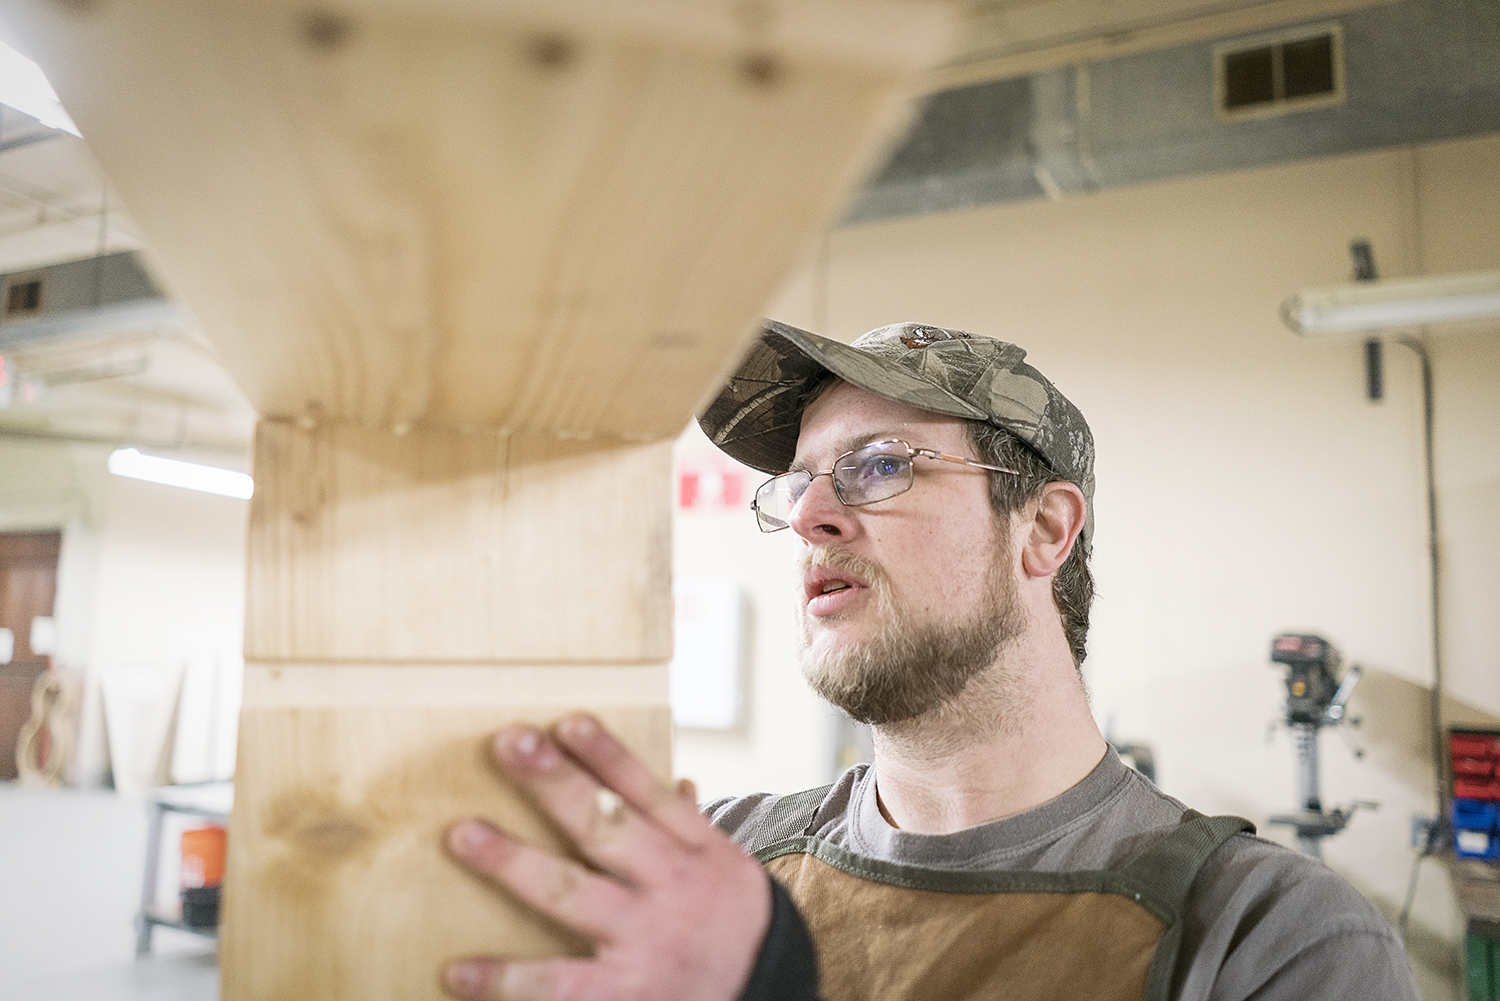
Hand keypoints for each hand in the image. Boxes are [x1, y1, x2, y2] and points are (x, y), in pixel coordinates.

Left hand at [443, 713, 772, 1000]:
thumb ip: (693, 826)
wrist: (768, 997)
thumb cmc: (731, 925)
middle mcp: (671, 889)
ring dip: (513, 863)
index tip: (567, 721)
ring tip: (464, 834)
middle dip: (554, 783)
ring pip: (572, 895)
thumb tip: (678, 779)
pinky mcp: (624, 996)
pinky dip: (506, 979)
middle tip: (509, 744)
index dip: (607, 755)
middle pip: (606, 826)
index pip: (647, 792)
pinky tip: (459, 969)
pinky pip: (557, 986)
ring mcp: (645, 942)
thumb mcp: (727, 867)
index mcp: (697, 850)